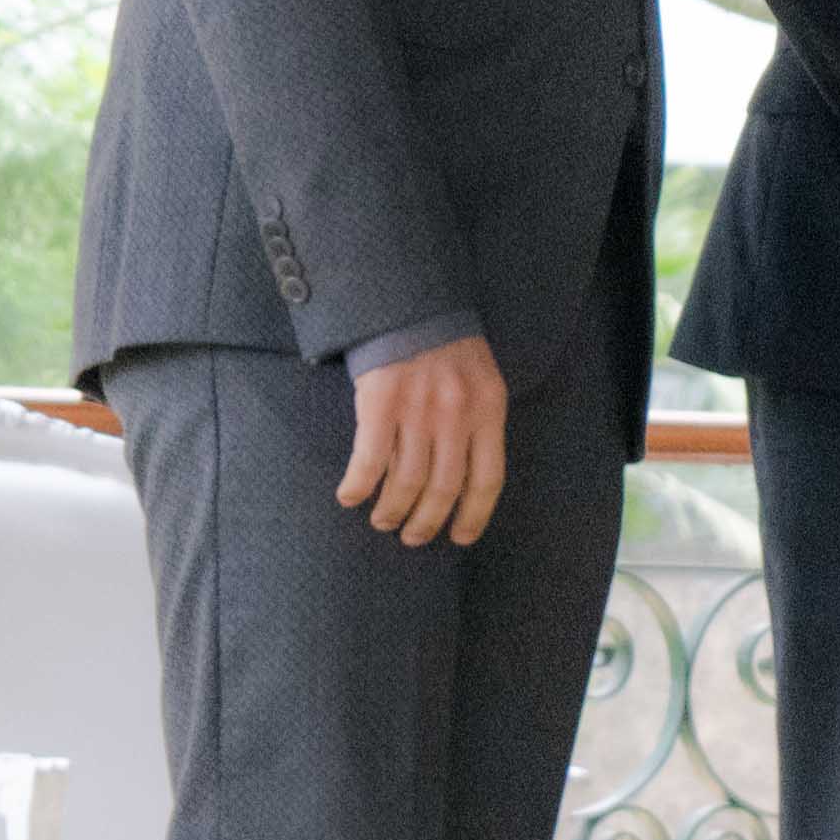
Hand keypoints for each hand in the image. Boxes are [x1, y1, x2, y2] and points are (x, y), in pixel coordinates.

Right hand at [336, 333, 508, 548]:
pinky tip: (350, 498)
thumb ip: (477, 421)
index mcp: (488, 411)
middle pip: (444, 488)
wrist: (410, 302)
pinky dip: (359, 485)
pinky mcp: (380, 402)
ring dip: (393, 510)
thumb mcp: (481, 381)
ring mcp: (418, 411)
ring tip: (383, 521)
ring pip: (407, 481)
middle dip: (427, 521)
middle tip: (412, 537)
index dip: (474, 516)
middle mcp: (457, 417)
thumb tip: (465, 473)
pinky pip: (370, 459)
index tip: (460, 537)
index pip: (487, 480)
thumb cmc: (446, 345)